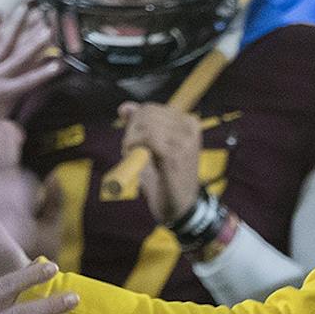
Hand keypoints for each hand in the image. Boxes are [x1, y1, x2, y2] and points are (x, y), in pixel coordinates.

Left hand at [118, 101, 204, 222]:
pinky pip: (148, 138)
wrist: (179, 206)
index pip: (150, 108)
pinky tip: (135, 158)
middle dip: (131, 131)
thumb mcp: (153, 147)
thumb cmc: (165, 176)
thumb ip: (140, 125)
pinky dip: (134, 147)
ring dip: (131, 140)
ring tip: (135, 156)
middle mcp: (190, 128)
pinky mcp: (175, 155)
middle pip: (146, 114)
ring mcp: (185, 141)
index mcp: (189, 122)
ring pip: (145, 125)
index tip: (134, 141)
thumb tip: (124, 107)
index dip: (134, 124)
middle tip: (132, 150)